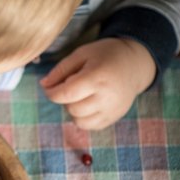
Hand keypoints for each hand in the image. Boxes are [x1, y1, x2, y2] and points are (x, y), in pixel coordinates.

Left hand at [40, 38, 155, 129]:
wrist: (135, 64)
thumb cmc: (105, 56)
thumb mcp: (81, 54)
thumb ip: (60, 70)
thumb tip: (44, 85)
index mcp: (97, 77)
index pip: (65, 94)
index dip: (51, 92)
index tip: (49, 86)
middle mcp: (107, 96)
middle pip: (71, 108)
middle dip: (66, 98)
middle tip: (74, 85)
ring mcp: (112, 110)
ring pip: (79, 120)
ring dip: (74, 109)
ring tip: (83, 94)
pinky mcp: (114, 117)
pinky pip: (89, 126)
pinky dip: (83, 117)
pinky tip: (89, 103)